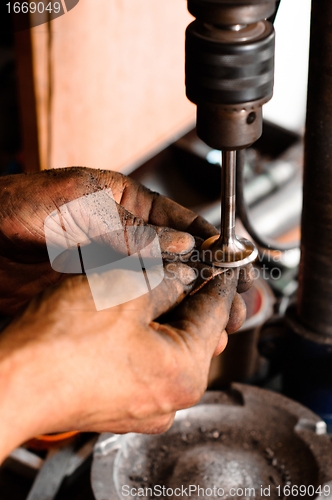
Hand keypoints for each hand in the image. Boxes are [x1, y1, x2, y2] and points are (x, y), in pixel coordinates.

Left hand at [0, 167, 217, 314]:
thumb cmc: (19, 206)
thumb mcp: (79, 206)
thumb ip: (129, 229)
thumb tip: (179, 246)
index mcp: (126, 204)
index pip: (180, 222)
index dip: (211, 241)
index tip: (234, 261)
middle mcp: (124, 236)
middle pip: (177, 258)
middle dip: (208, 279)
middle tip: (233, 302)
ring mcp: (111, 267)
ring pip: (160, 285)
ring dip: (187, 302)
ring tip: (214, 324)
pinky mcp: (95, 294)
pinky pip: (133, 305)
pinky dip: (155, 317)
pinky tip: (172, 330)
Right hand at [0, 261, 244, 460]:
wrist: (13, 384)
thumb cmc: (60, 345)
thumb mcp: (125, 291)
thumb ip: (167, 280)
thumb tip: (184, 275)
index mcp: (185, 373)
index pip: (216, 312)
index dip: (217, 277)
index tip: (220, 261)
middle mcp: (172, 398)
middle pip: (195, 331)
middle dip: (187, 295)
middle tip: (177, 266)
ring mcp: (146, 405)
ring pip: (168, 345)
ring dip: (161, 313)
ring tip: (145, 286)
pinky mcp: (122, 404)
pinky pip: (146, 362)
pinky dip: (143, 335)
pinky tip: (125, 316)